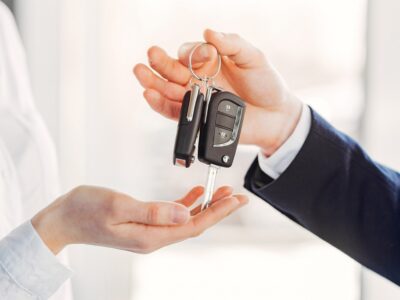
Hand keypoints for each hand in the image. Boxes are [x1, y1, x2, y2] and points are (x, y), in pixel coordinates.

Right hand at [32, 185, 246, 253]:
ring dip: (206, 206)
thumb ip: (153, 212)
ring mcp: (149, 232)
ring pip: (186, 219)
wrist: (63, 219)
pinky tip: (196, 194)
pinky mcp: (143, 223)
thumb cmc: (86, 209)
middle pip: (194, 224)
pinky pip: (172, 215)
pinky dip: (187, 204)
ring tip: (223, 192)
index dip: (218, 213)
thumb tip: (186, 214)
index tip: (237, 200)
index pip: (193, 226)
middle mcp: (153, 238)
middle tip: (239, 195)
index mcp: (150, 236)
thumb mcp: (118, 206)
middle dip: (219, 210)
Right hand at [133, 29, 302, 155]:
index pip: (189, 53)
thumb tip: (208, 32)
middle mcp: (199, 79)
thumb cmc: (266, 84)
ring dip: (153, 82)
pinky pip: (174, 112)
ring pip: (168, 90)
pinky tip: (150, 95)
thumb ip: (232, 44)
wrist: (276, 116)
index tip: (206, 57)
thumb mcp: (253, 58)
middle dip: (160, 63)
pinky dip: (160, 105)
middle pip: (172, 70)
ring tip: (140, 73)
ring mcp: (196, 99)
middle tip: (151, 55)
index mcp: (209, 62)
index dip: (191, 53)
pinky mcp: (196, 118)